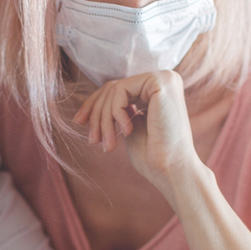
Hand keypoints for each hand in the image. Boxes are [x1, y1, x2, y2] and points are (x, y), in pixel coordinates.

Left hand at [72, 71, 199, 189]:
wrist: (171, 170)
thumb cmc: (152, 156)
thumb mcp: (128, 126)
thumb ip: (118, 110)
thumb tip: (90, 103)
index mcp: (158, 89)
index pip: (118, 88)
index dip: (95, 104)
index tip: (79, 122)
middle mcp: (163, 79)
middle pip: (113, 87)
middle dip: (97, 114)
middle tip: (93, 140)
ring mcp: (164, 78)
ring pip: (114, 89)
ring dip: (104, 119)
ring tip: (108, 144)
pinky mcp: (160, 82)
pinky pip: (121, 90)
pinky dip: (115, 112)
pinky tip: (127, 132)